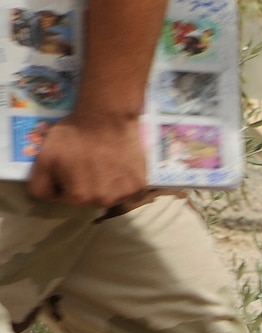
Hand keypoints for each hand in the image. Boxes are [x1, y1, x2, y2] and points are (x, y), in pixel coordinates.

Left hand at [28, 112, 149, 207]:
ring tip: (104, 164)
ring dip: (106, 184)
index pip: (66, 197)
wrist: (106, 118)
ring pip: (110, 195)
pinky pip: (128, 190)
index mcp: (79, 198)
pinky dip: (123, 181)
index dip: (64, 181)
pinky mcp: (139, 186)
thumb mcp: (44, 158)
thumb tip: (49, 198)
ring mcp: (124, 195)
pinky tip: (119, 166)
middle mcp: (103, 202)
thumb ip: (40, 185)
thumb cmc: (73, 136)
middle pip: (90, 198)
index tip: (68, 165)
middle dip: (86, 184)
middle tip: (87, 163)